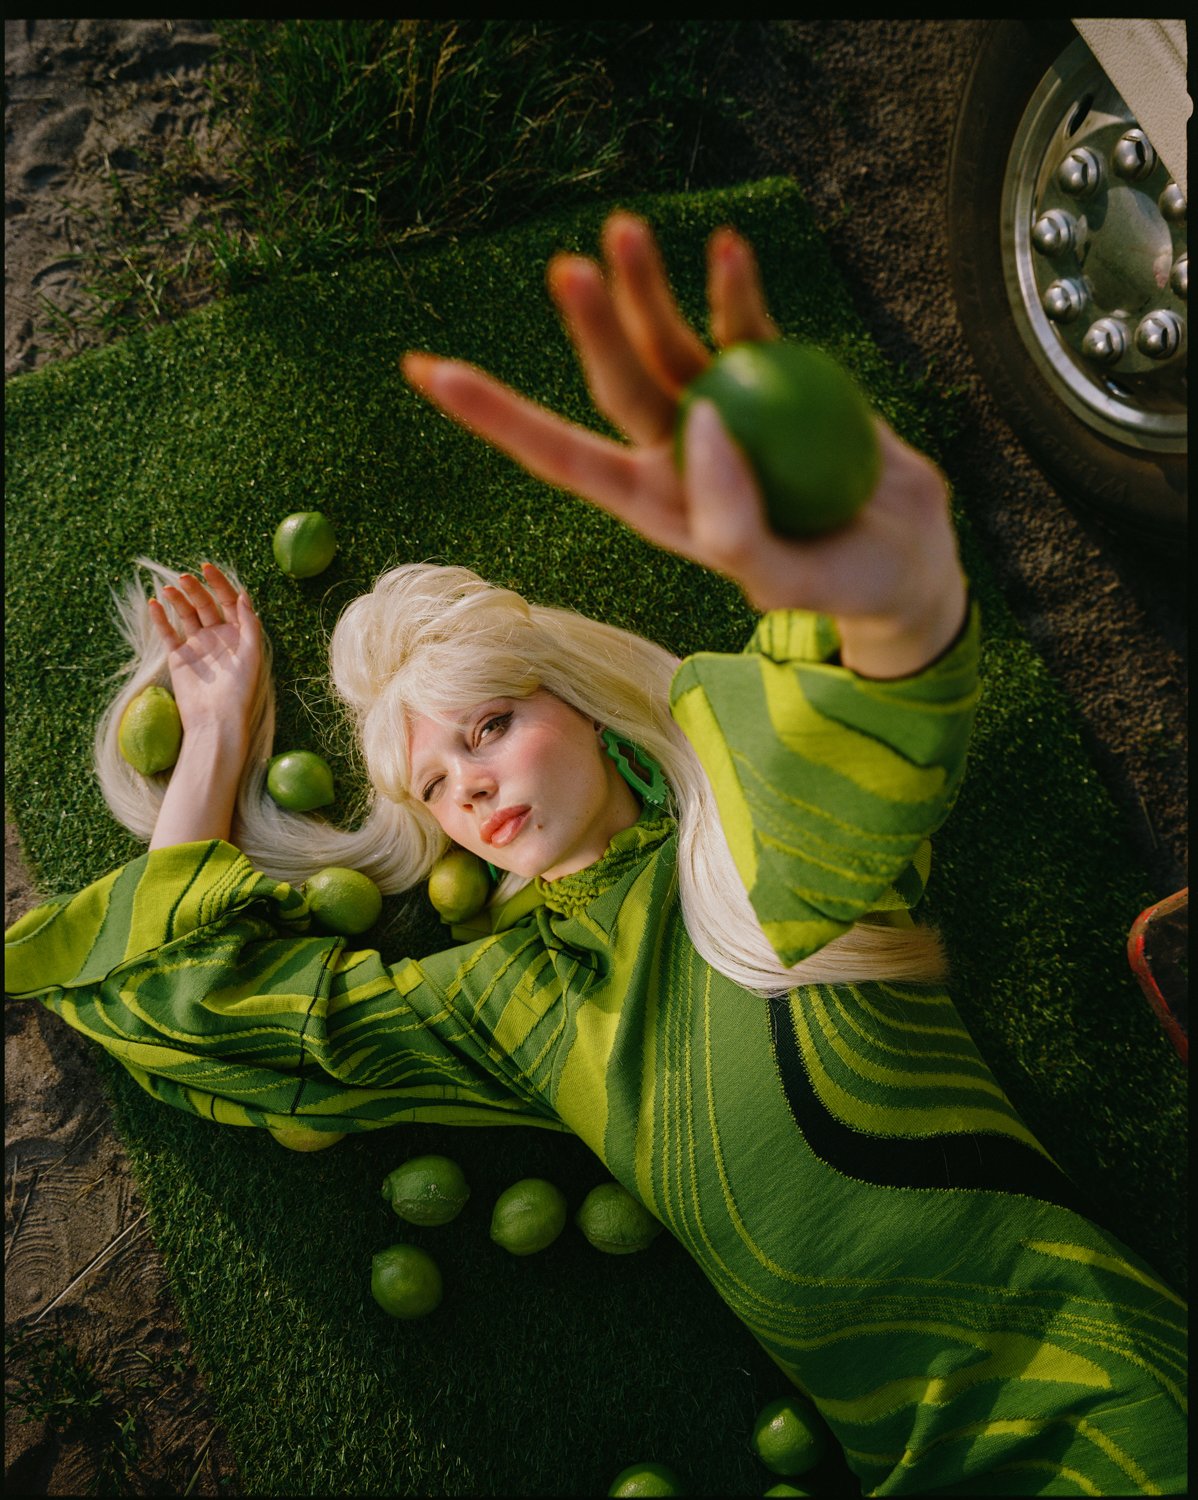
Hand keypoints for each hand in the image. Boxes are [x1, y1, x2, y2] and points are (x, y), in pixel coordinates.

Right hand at [148, 563, 262, 746]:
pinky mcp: (179, 657)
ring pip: (186, 615)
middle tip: (183, 577)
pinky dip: (160, 619)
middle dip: (196, 589)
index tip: (206, 568)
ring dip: (178, 600)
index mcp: (238, 635)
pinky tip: (153, 604)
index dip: (219, 583)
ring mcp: (198, 646)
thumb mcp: (251, 655)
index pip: (228, 601)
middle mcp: (218, 637)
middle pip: (206, 605)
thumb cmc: (239, 691)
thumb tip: (243, 595)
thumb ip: (249, 624)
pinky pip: (168, 633)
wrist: (215, 721)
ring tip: (167, 589)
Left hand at [403, 211, 966, 676]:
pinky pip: (745, 326)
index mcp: (657, 503)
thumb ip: (736, 520)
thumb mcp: (788, 579)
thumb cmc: (842, 585)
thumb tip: (700, 422)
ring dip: (649, 288)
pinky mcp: (776, 381)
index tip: (430, 372)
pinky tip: (729, 247)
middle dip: (589, 328)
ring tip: (628, 229)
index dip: (497, 418)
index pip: (562, 458)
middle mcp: (676, 451)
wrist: (906, 558)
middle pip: (618, 382)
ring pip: (670, 341)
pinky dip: (737, 289)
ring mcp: (723, 409)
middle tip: (570, 268)